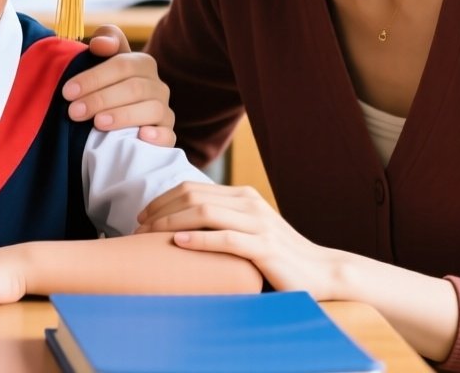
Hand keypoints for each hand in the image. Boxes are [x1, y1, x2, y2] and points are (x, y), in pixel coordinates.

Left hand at [64, 24, 175, 145]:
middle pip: (134, 88)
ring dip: (123, 116)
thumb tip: (100, 44)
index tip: (68, 92)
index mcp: (143, 63)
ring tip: (98, 123)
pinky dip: (157, 136)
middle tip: (74, 112)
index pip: (122, 65)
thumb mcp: (101, 59)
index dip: (94, 78)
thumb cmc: (104, 85)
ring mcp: (164, 111)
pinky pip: (168, 135)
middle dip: (101, 99)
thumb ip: (104, 41)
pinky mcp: (167, 136)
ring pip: (152, 110)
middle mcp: (158, 86)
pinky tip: (141, 136)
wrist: (114, 118)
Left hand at [136, 182, 345, 298]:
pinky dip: (199, 239)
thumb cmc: (278, 255)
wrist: (321, 272)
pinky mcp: (265, 247)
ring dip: (171, 223)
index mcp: (242, 196)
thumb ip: (222, 221)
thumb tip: (181, 225)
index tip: (141, 217)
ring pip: (205, 212)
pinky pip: (226, 238)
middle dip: (160, 211)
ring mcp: (258, 223)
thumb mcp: (248, 230)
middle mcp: (249, 203)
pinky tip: (178, 243)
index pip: (191, 188)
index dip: (161, 201)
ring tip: (149, 235)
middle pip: (192, 196)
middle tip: (138, 229)